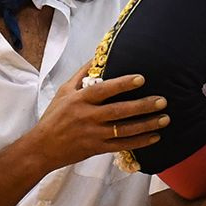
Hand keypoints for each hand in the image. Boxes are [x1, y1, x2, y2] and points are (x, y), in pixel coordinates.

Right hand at [31, 70, 166, 167]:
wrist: (41, 148)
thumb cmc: (54, 117)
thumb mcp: (64, 92)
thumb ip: (82, 75)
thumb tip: (98, 55)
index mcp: (80, 100)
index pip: (104, 90)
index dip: (123, 84)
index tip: (141, 79)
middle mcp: (88, 117)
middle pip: (119, 111)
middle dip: (143, 106)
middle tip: (162, 101)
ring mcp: (93, 134)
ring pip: (124, 130)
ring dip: (146, 125)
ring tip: (165, 119)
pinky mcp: (96, 149)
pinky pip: (122, 146)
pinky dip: (139, 142)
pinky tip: (154, 137)